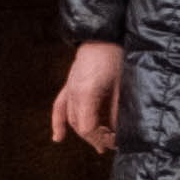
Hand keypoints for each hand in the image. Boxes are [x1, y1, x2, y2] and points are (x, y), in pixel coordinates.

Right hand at [51, 38, 127, 153]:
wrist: (104, 35)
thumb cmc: (115, 57)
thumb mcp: (121, 85)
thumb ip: (117, 110)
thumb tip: (119, 131)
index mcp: (86, 93)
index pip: (87, 127)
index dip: (101, 138)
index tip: (115, 142)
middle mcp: (73, 92)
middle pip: (79, 125)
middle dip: (95, 137)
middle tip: (112, 144)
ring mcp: (69, 88)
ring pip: (71, 118)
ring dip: (84, 132)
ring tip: (99, 143)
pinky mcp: (69, 84)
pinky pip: (59, 106)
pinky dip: (58, 122)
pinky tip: (58, 137)